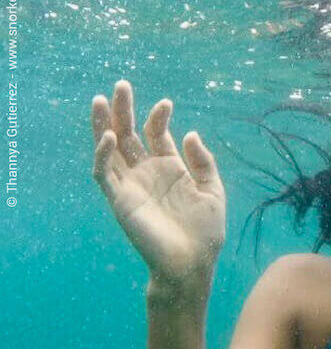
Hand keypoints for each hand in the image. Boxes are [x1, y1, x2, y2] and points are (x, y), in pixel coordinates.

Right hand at [91, 80, 225, 286]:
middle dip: (124, 110)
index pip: (156, 135)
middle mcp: (147, 173)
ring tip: (100, 99)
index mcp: (170, 169)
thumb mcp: (213, 191)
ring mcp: (131, 185)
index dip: (158, 117)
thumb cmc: (206, 233)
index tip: (166, 104)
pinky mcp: (120, 200)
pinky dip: (103, 154)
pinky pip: (104, 174)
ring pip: (110, 149)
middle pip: (129, 135)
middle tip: (121, 85)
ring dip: (103, 124)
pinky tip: (109, 136)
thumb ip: (204, 163)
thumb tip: (190, 133)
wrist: (193, 263)